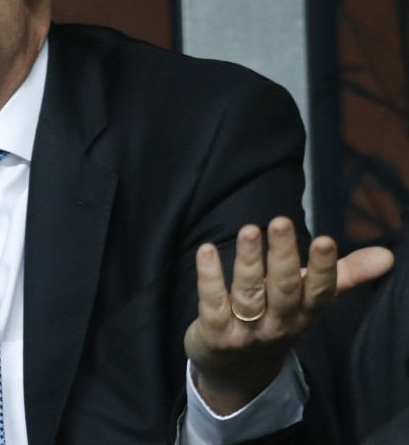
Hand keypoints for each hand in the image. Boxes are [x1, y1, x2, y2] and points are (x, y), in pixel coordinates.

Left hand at [184, 216, 392, 414]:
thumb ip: (346, 276)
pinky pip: (213, 303)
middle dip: (283, 257)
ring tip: (249, 230)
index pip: (319, 292)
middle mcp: (279, 323)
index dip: (323, 269)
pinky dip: (209, 277)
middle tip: (281, 222)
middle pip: (283, 289)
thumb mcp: (311, 302)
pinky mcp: (215, 333)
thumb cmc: (278, 321)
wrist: (237, 373)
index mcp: (305, 313)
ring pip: (249, 294)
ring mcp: (247, 331)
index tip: (326, 240)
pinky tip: (206, 250)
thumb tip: (387, 256)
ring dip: (249, 261)